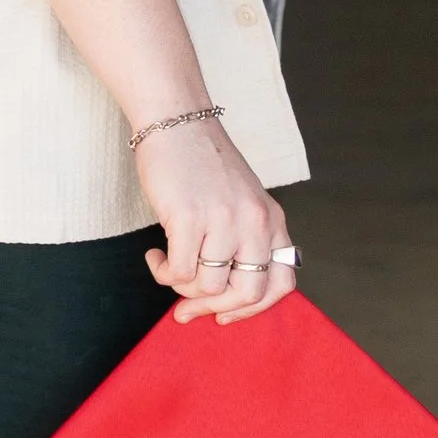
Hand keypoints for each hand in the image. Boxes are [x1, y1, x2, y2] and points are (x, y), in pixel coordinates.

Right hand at [136, 114, 296, 327]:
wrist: (176, 122)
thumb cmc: (202, 163)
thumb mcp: (241, 200)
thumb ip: (242, 240)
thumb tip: (220, 294)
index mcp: (272, 220)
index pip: (281, 285)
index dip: (252, 310)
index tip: (224, 315)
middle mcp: (255, 222)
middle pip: (247, 294)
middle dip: (214, 308)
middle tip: (187, 306)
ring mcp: (224, 220)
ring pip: (208, 287)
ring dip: (182, 287)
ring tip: (169, 265)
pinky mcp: (189, 218)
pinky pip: (178, 272)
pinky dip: (162, 271)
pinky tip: (155, 254)